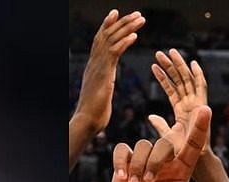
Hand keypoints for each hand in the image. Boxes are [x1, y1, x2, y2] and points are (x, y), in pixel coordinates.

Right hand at [75, 10, 144, 132]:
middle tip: (138, 14)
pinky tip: (135, 36)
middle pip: (107, 35)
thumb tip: (104, 86)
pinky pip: (114, 53)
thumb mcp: (100, 93)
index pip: (100, 40)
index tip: (117, 13)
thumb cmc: (94, 113)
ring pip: (112, 40)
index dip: (108, 25)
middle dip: (122, 23)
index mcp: (94, 66)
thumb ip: (102, 84)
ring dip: (127, 28)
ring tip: (141, 19)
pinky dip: (124, 43)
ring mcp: (98, 67)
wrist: (87, 122)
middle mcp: (94, 63)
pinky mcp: (104, 74)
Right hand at [111, 107, 211, 181]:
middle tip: (149, 181)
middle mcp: (165, 161)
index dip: (199, 128)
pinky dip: (120, 161)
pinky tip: (122, 177)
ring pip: (143, 145)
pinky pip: (123, 150)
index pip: (193, 145)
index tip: (205, 110)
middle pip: (164, 144)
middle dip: (155, 161)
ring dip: (139, 166)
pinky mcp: (127, 162)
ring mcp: (145, 159)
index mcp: (181, 169)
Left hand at [151, 49, 207, 144]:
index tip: (153, 66)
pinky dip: (198, 75)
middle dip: (170, 66)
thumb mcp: (166, 135)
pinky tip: (193, 63)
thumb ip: (159, 124)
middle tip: (159, 53)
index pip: (171, 89)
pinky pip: (201, 88)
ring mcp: (196, 104)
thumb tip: (150, 116)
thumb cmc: (181, 151)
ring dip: (179, 66)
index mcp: (181, 109)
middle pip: (179, 81)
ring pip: (187, 80)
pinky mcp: (202, 106)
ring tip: (170, 52)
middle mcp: (190, 104)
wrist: (192, 159)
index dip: (163, 77)